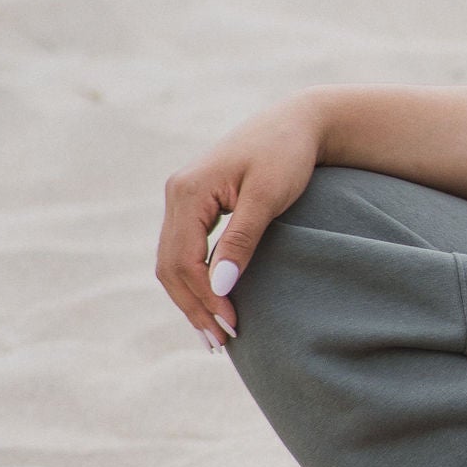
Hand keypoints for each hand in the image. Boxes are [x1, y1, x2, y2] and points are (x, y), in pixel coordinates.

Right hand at [156, 100, 322, 348]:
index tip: (232, 326)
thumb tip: (219, 287)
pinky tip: (211, 302)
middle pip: (170, 266)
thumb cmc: (286, 155)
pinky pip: (183, 251)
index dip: (205, 298)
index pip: (184, 260)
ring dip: (191, 299)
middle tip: (221, 343)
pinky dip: (194, 280)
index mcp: (188, 190)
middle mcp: (176, 193)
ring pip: (172, 262)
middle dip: (193, 306)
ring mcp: (181, 198)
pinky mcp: (194, 204)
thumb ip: (241, 240)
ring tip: (214, 333)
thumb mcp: (268, 197)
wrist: (296, 123)